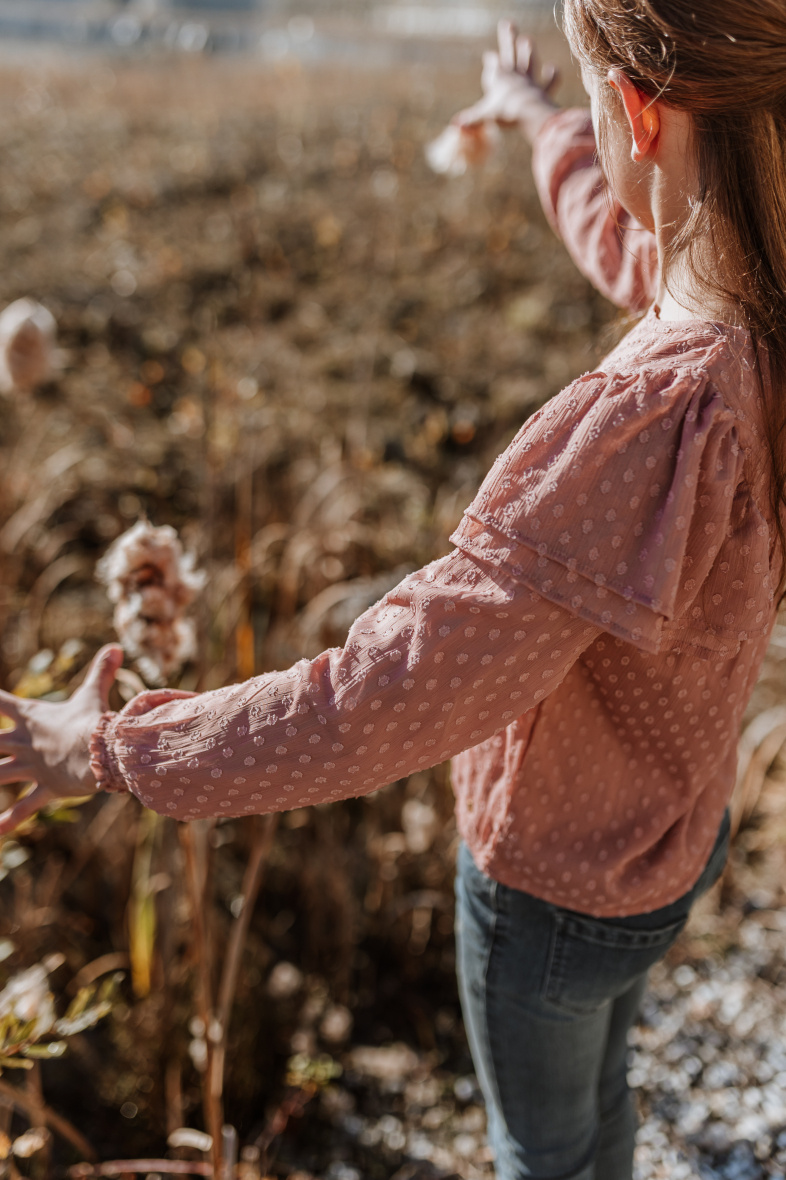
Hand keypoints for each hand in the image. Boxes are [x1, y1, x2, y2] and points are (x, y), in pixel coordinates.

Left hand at [0, 644, 123, 833]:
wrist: (101, 749)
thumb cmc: (94, 719)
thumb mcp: (93, 693)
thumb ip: (101, 671)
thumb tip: (115, 646)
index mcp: (33, 717)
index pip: (0, 702)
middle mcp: (27, 742)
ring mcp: (34, 767)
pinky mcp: (46, 788)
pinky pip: (24, 808)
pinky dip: (9, 821)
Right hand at [455, 20, 559, 143]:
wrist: (527, 113)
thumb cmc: (504, 113)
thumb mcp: (484, 116)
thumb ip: (471, 120)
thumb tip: (455, 124)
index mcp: (499, 79)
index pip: (493, 66)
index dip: (491, 62)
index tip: (489, 56)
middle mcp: (515, 76)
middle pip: (510, 53)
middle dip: (508, 38)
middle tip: (507, 23)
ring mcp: (530, 82)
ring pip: (529, 62)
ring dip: (528, 52)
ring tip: (527, 40)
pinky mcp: (543, 91)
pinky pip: (549, 82)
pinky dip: (552, 76)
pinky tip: (553, 68)